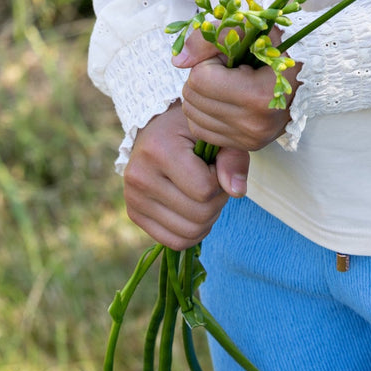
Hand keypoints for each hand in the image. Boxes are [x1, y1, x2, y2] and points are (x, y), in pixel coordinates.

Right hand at [123, 103, 246, 250]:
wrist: (157, 128)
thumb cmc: (190, 130)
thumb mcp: (214, 134)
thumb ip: (232, 158)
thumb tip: (237, 192)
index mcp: (159, 150)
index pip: (204, 190)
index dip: (221, 181)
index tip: (217, 165)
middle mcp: (140, 176)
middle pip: (198, 215)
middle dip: (217, 202)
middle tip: (215, 182)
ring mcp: (133, 198)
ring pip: (188, 233)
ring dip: (207, 219)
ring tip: (204, 195)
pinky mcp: (134, 214)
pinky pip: (173, 242)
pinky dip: (192, 233)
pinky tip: (194, 211)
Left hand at [173, 28, 300, 153]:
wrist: (308, 74)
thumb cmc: (277, 47)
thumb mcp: (248, 30)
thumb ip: (209, 39)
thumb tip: (177, 61)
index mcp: (258, 95)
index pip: (200, 79)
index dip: (208, 61)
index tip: (229, 57)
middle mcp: (253, 124)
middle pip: (192, 98)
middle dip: (202, 78)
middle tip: (227, 70)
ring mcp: (250, 139)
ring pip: (192, 117)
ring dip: (201, 95)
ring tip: (226, 84)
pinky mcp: (246, 146)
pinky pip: (201, 131)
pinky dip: (204, 113)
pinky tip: (222, 100)